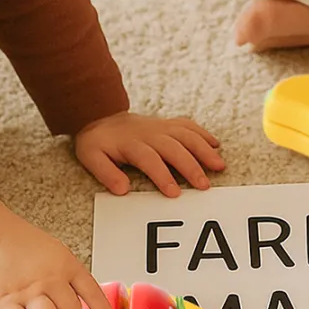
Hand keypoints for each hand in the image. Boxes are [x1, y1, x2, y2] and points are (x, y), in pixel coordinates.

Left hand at [75, 111, 224, 196]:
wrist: (100, 115)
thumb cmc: (97, 142)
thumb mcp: (90, 157)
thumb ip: (106, 173)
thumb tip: (122, 189)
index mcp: (131, 143)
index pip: (150, 159)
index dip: (163, 176)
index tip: (174, 193)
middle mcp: (150, 133)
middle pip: (174, 148)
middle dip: (191, 166)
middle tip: (203, 186)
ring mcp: (161, 127)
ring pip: (186, 135)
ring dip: (204, 150)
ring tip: (218, 166)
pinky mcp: (167, 124)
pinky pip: (188, 125)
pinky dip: (203, 134)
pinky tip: (216, 145)